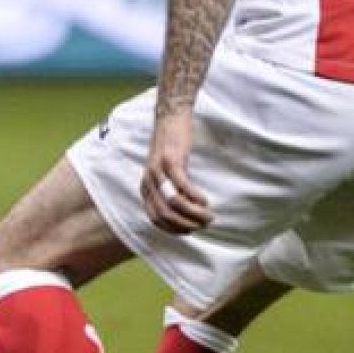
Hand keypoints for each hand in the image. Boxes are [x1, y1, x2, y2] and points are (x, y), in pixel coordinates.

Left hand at [141, 107, 212, 234]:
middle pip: (165, 215)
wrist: (170, 121)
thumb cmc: (171, 151)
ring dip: (194, 213)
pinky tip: (204, 200)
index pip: (155, 219)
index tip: (190, 231)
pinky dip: (195, 197)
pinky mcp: (171, 161)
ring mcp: (158, 171)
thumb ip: (169, 193)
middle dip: (186, 225)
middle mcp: (148, 182)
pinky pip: (182, 186)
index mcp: (145, 188)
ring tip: (208, 215)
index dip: (174, 229)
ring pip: (174, 203)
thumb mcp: (165, 175)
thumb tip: (184, 215)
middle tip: (203, 225)